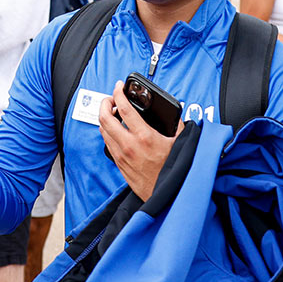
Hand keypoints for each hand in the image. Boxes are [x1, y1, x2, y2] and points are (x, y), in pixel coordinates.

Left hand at [98, 81, 182, 200]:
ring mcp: (121, 155)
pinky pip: (107, 143)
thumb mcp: (179, 143)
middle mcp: (129, 145)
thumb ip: (177, 125)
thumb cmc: (172, 170)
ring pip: (103, 130)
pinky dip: (107, 132)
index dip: (118, 93)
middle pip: (105, 118)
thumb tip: (177, 114)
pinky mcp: (119, 164)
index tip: (118, 86)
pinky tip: (115, 130)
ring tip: (113, 112)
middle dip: (105, 103)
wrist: (165, 195)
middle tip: (111, 98)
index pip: (124, 109)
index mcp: (144, 137)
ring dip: (104, 117)